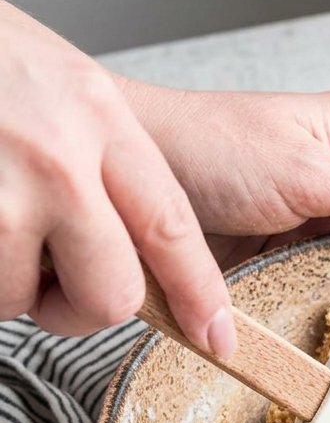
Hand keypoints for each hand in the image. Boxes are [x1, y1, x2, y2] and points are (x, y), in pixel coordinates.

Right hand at [0, 0, 237, 355]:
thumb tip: (148, 249)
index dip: (197, 293)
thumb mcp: (67, 86)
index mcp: (99, 117)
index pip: (170, 227)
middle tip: (57, 288)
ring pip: (22, 299)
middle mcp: (55, 156)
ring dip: (8, 285)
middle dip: (84, 309)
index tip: (216, 337)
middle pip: (112, 294)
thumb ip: (110, 159)